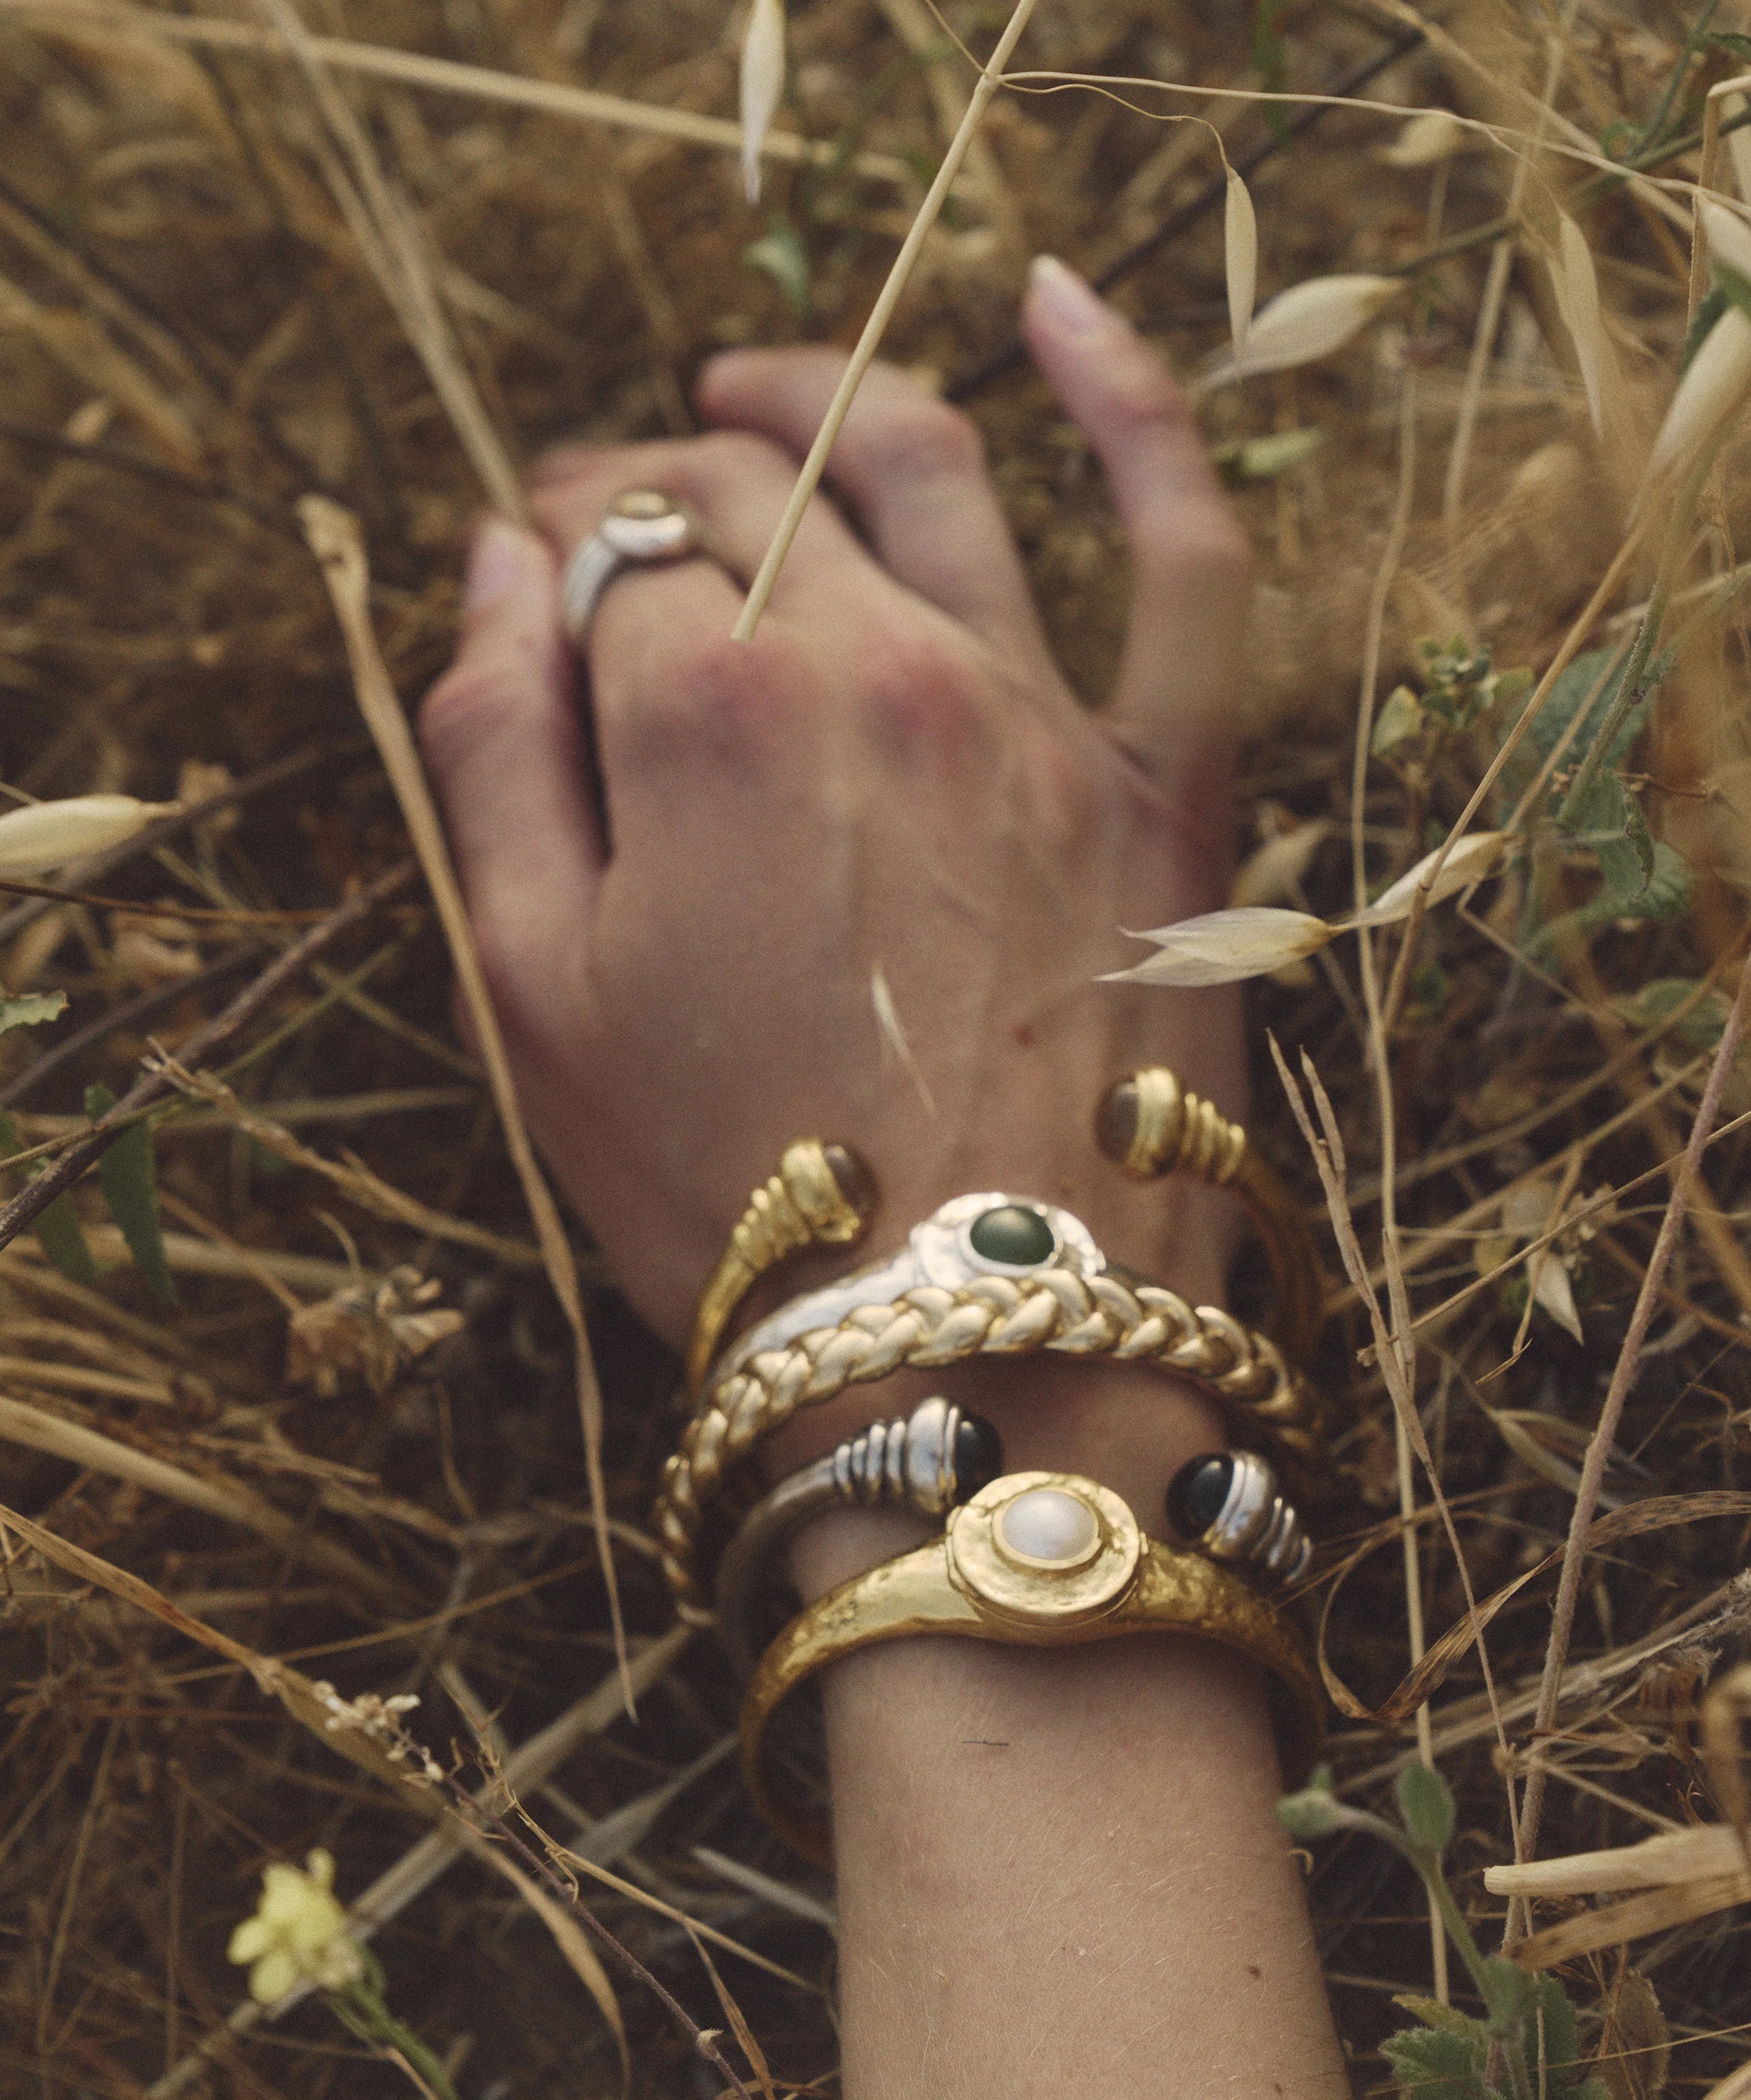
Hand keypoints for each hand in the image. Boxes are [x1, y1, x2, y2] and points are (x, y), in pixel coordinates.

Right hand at [418, 256, 1250, 1382]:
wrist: (977, 1352)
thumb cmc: (733, 1192)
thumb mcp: (534, 998)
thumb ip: (493, 753)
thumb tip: (495, 565)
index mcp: (706, 715)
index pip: (614, 542)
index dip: (565, 546)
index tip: (549, 580)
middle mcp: (881, 667)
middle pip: (754, 491)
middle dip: (665, 481)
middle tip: (628, 526)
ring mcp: (1041, 711)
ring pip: (928, 464)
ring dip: (821, 395)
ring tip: (755, 389)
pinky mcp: (1169, 779)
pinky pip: (1183, 546)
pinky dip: (1135, 407)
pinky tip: (1063, 310)